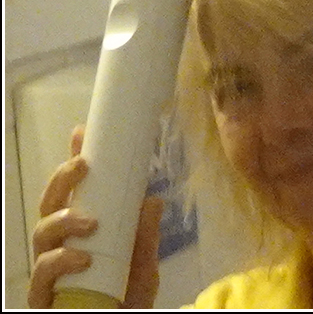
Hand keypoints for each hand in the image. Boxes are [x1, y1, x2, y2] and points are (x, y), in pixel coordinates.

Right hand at [28, 126, 161, 308]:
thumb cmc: (127, 296)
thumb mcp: (143, 265)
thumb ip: (145, 237)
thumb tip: (153, 200)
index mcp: (80, 232)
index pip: (73, 193)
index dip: (72, 163)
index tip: (82, 134)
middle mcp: (60, 246)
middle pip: (49, 205)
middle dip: (62, 180)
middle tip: (83, 165)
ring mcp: (48, 270)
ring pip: (40, 234)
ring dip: (64, 220)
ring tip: (91, 222)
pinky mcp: (42, 296)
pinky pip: (42, 273)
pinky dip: (60, 262)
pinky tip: (82, 259)